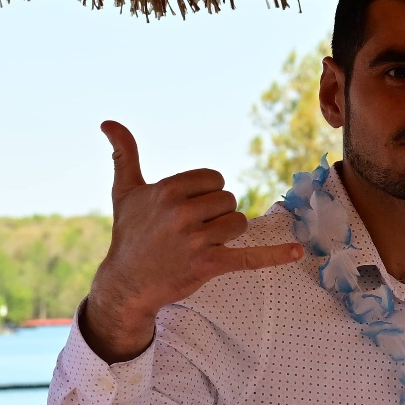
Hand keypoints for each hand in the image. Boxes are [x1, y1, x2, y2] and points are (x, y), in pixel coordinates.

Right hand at [80, 121, 304, 361]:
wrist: (126, 283)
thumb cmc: (129, 234)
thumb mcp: (125, 191)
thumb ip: (124, 154)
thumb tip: (107, 122)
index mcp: (168, 191)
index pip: (215, 179)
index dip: (206, 193)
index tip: (188, 208)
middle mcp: (182, 214)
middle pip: (229, 201)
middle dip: (216, 214)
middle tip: (191, 230)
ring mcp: (197, 241)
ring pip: (239, 223)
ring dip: (227, 233)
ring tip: (202, 244)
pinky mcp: (209, 266)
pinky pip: (250, 257)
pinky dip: (275, 255)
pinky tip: (297, 251)